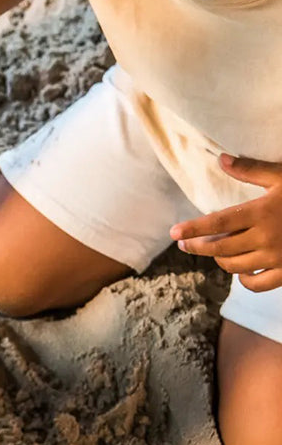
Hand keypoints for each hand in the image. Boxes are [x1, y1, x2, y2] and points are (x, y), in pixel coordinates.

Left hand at [170, 154, 281, 290]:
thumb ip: (252, 171)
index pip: (218, 222)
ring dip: (219, 259)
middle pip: (220, 248)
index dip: (193, 229)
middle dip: (198, 246)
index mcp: (262, 212)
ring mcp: (277, 259)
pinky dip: (244, 280)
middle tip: (184, 243)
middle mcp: (266, 238)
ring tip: (213, 251)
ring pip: (234, 266)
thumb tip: (222, 159)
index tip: (173, 232)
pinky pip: (257, 285)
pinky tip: (240, 271)